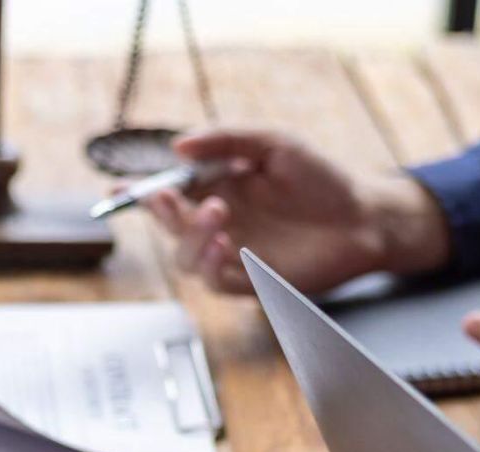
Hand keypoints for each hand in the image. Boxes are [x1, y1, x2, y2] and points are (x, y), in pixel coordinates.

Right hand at [142, 129, 451, 294]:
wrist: (362, 218)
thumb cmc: (322, 180)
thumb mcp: (274, 144)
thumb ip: (226, 140)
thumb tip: (178, 147)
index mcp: (218, 189)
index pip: (169, 194)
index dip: (138, 195)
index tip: (117, 192)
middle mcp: (219, 225)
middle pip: (170, 228)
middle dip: (162, 214)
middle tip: (169, 197)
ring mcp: (233, 256)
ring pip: (187, 259)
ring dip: (191, 239)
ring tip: (216, 215)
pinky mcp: (250, 283)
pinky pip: (215, 282)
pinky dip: (212, 265)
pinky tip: (223, 245)